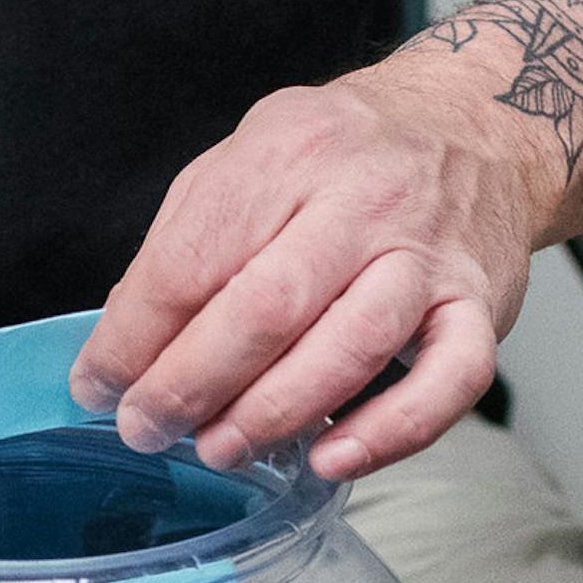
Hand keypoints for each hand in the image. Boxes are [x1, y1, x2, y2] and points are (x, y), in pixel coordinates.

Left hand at [68, 56, 548, 479]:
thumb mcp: (250, 158)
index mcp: (287, 155)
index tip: (100, 384)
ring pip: (349, 349)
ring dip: (271, 414)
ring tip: (221, 448)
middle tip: (148, 427)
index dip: (134, 336)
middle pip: (264, 308)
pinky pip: (448, 382)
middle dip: (190, 383)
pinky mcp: (482, 306)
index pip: (192, 258)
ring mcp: (427, 255)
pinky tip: (332, 460)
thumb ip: (188, 243)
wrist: (478, 122)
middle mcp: (362, 201)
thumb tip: (123, 346)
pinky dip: (390, 432)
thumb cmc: (347, 155)